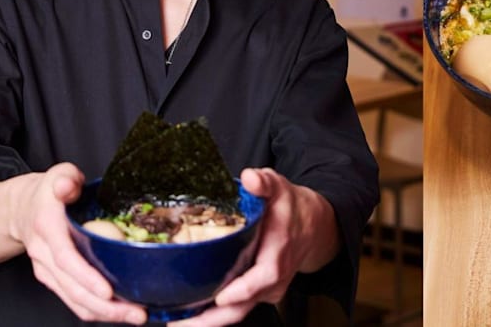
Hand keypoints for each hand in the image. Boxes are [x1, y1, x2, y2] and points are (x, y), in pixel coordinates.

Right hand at [9, 163, 146, 324]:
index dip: (86, 277)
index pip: (65, 258)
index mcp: (47, 228)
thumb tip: (67, 185)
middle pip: (72, 288)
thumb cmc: (47, 191)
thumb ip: (65, 178)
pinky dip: (95, 311)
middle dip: (104, 306)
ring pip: (73, 299)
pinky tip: (119, 312)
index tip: (108, 291)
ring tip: (135, 316)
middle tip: (136, 312)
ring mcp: (48, 270)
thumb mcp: (58, 174)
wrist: (19, 209)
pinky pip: (73, 300)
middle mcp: (44, 254)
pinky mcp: (54, 279)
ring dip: (104, 313)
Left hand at [170, 168, 339, 326]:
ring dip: (208, 321)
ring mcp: (266, 289)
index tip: (221, 296)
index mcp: (278, 251)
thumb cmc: (291, 207)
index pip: (264, 275)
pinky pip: (236, 308)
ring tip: (177, 323)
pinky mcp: (258, 294)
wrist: (313, 226)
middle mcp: (273, 277)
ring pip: (237, 311)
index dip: (243, 289)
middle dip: (212, 319)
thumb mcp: (279, 188)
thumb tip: (250, 177)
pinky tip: (189, 315)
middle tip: (180, 324)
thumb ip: (264, 182)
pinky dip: (213, 315)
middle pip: (244, 305)